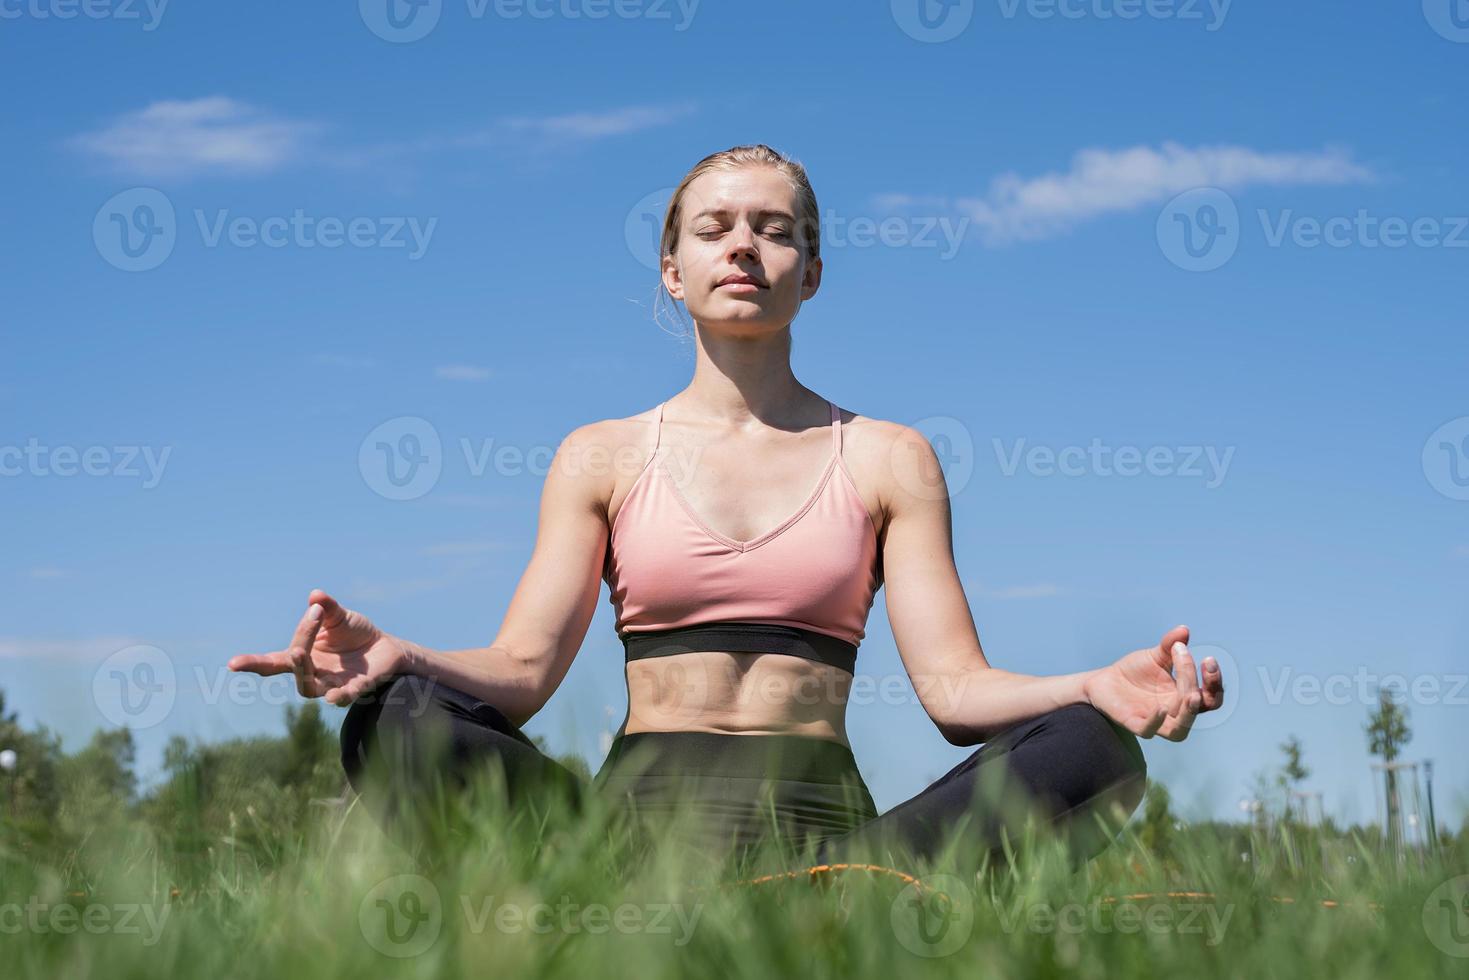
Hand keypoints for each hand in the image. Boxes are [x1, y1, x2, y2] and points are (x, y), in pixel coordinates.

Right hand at [227, 589, 409, 705]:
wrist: (385, 647)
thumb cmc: (355, 632)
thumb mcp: (340, 616)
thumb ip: (328, 608)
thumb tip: (315, 596)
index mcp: (302, 656)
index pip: (272, 662)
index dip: (252, 663)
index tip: (232, 664)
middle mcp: (312, 674)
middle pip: (293, 669)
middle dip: (294, 653)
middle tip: (302, 637)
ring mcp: (332, 684)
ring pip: (309, 688)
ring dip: (304, 673)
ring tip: (300, 653)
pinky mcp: (355, 689)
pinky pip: (345, 696)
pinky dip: (340, 695)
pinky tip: (334, 695)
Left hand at [1081, 626, 1224, 740]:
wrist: (1104, 681)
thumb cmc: (1135, 671)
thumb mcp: (1155, 655)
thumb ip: (1170, 644)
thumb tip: (1184, 629)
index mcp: (1184, 696)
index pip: (1210, 696)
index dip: (1214, 681)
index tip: (1208, 659)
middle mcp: (1174, 712)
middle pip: (1199, 708)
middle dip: (1205, 689)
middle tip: (1200, 664)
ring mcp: (1155, 721)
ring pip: (1179, 731)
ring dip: (1189, 714)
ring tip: (1191, 694)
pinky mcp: (1134, 724)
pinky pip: (1148, 731)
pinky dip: (1156, 722)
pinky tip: (1160, 708)